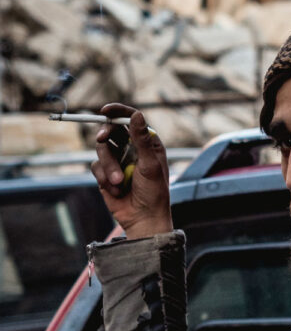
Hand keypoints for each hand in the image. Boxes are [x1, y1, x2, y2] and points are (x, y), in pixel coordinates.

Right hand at [90, 103, 172, 238]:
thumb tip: (136, 114)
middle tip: (101, 138)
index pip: (131, 119)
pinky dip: (103, 178)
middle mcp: (131, 148)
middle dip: (105, 133)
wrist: (143, 219)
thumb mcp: (150, 165)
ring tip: (119, 182)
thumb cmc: (153, 193)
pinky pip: (95, 166)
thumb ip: (141, 139)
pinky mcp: (105, 173)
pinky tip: (116, 190)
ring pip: (101, 149)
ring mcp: (117, 160)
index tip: (105, 111)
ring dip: (108, 166)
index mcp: (147, 143)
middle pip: (111, 129)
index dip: (118, 111)